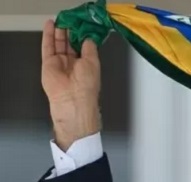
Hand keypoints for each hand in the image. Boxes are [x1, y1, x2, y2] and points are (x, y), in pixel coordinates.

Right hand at [41, 19, 101, 149]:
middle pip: (70, 44)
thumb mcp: (93, 63)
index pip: (83, 47)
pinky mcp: (48, 64)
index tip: (83, 25)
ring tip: (61, 20)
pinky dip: (48, 35)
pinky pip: (47, 47)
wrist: (72, 101)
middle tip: (71, 20)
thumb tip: (89, 38)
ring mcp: (60, 64)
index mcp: (87, 65)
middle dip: (70, 32)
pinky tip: (50, 26)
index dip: (82, 36)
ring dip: (59, 32)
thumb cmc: (86, 86)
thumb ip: (90, 49)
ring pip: (58, 43)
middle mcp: (73, 64)